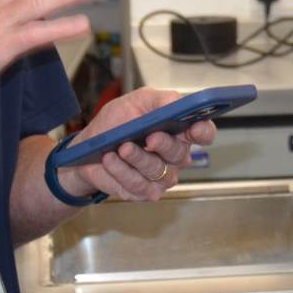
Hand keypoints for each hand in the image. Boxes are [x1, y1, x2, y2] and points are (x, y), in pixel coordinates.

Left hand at [58, 88, 218, 203]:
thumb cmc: (116, 123)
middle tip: (150, 137)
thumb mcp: (136, 101)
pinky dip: (121, 171)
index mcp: (179, 131)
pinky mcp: (146, 192)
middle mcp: (176, 156)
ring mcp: (162, 176)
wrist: (88, 147)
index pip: (204, 133)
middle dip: (164, 144)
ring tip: (120, 147)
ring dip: (136, 157)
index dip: (203, 132)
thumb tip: (178, 103)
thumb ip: (161, 100)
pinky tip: (110, 160)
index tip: (194, 128)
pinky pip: (138, 185)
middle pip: (180, 154)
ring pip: (157, 170)